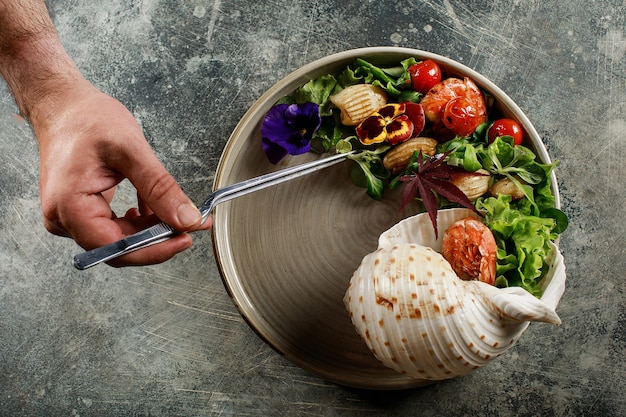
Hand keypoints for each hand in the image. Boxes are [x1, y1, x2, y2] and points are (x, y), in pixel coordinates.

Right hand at [34, 79, 211, 265]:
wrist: (64, 106)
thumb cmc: (86, 120)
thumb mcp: (131, 150)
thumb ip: (160, 188)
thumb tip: (185, 218)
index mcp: (70, 206)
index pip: (116, 247)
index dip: (154, 249)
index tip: (184, 238)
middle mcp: (64, 218)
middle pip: (119, 247)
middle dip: (158, 238)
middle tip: (190, 224)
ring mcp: (71, 217)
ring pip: (120, 238)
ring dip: (152, 230)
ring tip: (178, 214)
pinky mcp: (81, 211)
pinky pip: (115, 228)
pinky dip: (140, 222)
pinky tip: (153, 209)